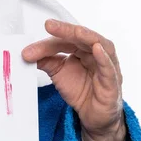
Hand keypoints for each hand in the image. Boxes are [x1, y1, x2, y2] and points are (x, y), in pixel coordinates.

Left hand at [21, 19, 124, 140]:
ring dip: (86, 37)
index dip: (46, 44)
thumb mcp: (58, 73)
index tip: (28, 50)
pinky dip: (104, 58)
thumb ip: (46, 60)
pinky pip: (109, 68)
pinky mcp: (112, 83)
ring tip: (74, 31)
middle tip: (49, 25)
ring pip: (99, 45)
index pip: (65, 40)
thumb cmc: (81, 90)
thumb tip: (28, 53)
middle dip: (66, 31)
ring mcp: (106, 67)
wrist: (92, 116)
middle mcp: (96, 54)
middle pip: (82, 37)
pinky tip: (97, 49)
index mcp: (83, 49)